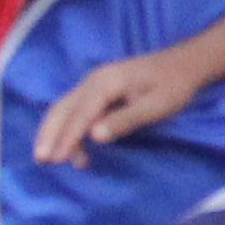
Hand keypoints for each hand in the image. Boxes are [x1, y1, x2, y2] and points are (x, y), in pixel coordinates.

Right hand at [34, 51, 203, 164]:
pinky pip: (74, 109)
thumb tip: (95, 136)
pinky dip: (67, 128)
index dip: (67, 137)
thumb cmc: (173, 86)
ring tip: (51, 159)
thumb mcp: (155, 106)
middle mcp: (93, 80)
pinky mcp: (98, 90)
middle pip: (62, 108)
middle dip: (49, 134)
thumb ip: (125, 120)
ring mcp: (93, 84)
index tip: (56, 159)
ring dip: (54, 132)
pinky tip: (73, 148)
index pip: (79, 113)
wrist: (183, 64)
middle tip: (40, 160)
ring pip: (64, 108)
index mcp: (105, 82)